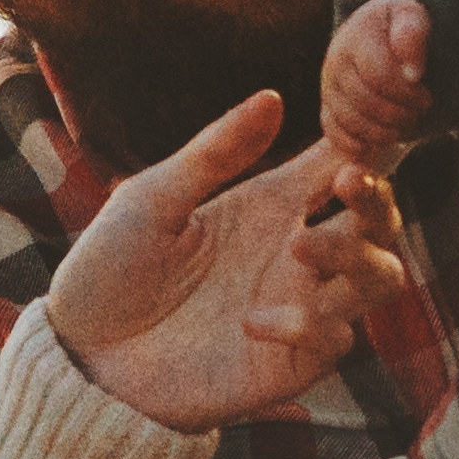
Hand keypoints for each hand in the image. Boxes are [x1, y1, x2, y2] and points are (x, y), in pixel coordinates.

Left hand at [48, 89, 401, 431]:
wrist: (79, 357)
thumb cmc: (108, 270)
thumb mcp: (153, 198)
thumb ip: (215, 152)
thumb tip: (273, 96)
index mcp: (269, 206)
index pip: (340, 165)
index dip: (366, 143)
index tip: (371, 120)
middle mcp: (294, 254)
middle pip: (377, 221)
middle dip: (379, 198)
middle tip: (351, 180)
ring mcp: (297, 307)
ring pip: (379, 277)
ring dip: (356, 257)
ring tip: (301, 247)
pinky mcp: (289, 362)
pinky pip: (336, 339)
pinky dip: (307, 325)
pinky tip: (249, 322)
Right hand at [323, 0, 431, 173]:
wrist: (377, 34)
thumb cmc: (398, 27)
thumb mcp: (411, 17)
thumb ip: (412, 34)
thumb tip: (412, 72)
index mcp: (356, 38)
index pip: (378, 75)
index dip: (406, 92)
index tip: (427, 96)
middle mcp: (335, 62)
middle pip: (364, 101)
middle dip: (398, 113)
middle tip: (419, 112)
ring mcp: (329, 87)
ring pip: (349, 121)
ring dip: (383, 131)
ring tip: (405, 124)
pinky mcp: (328, 106)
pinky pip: (334, 132)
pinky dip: (357, 144)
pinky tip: (380, 142)